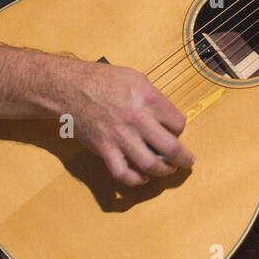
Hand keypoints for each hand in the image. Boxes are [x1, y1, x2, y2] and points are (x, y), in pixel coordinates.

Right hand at [65, 61, 195, 186]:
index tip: (176, 130)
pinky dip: (135, 180)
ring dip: (164, 172)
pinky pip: (123, 174)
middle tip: (188, 161)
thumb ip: (154, 97)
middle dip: (184, 158)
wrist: (70, 87)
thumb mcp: (136, 78)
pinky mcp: (104, 149)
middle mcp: (137, 119)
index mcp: (149, 98)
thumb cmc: (103, 79)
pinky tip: (142, 177)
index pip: (178, 122)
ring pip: (150, 165)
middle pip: (171, 147)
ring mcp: (120, 137)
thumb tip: (167, 116)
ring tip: (168, 170)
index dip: (180, 128)